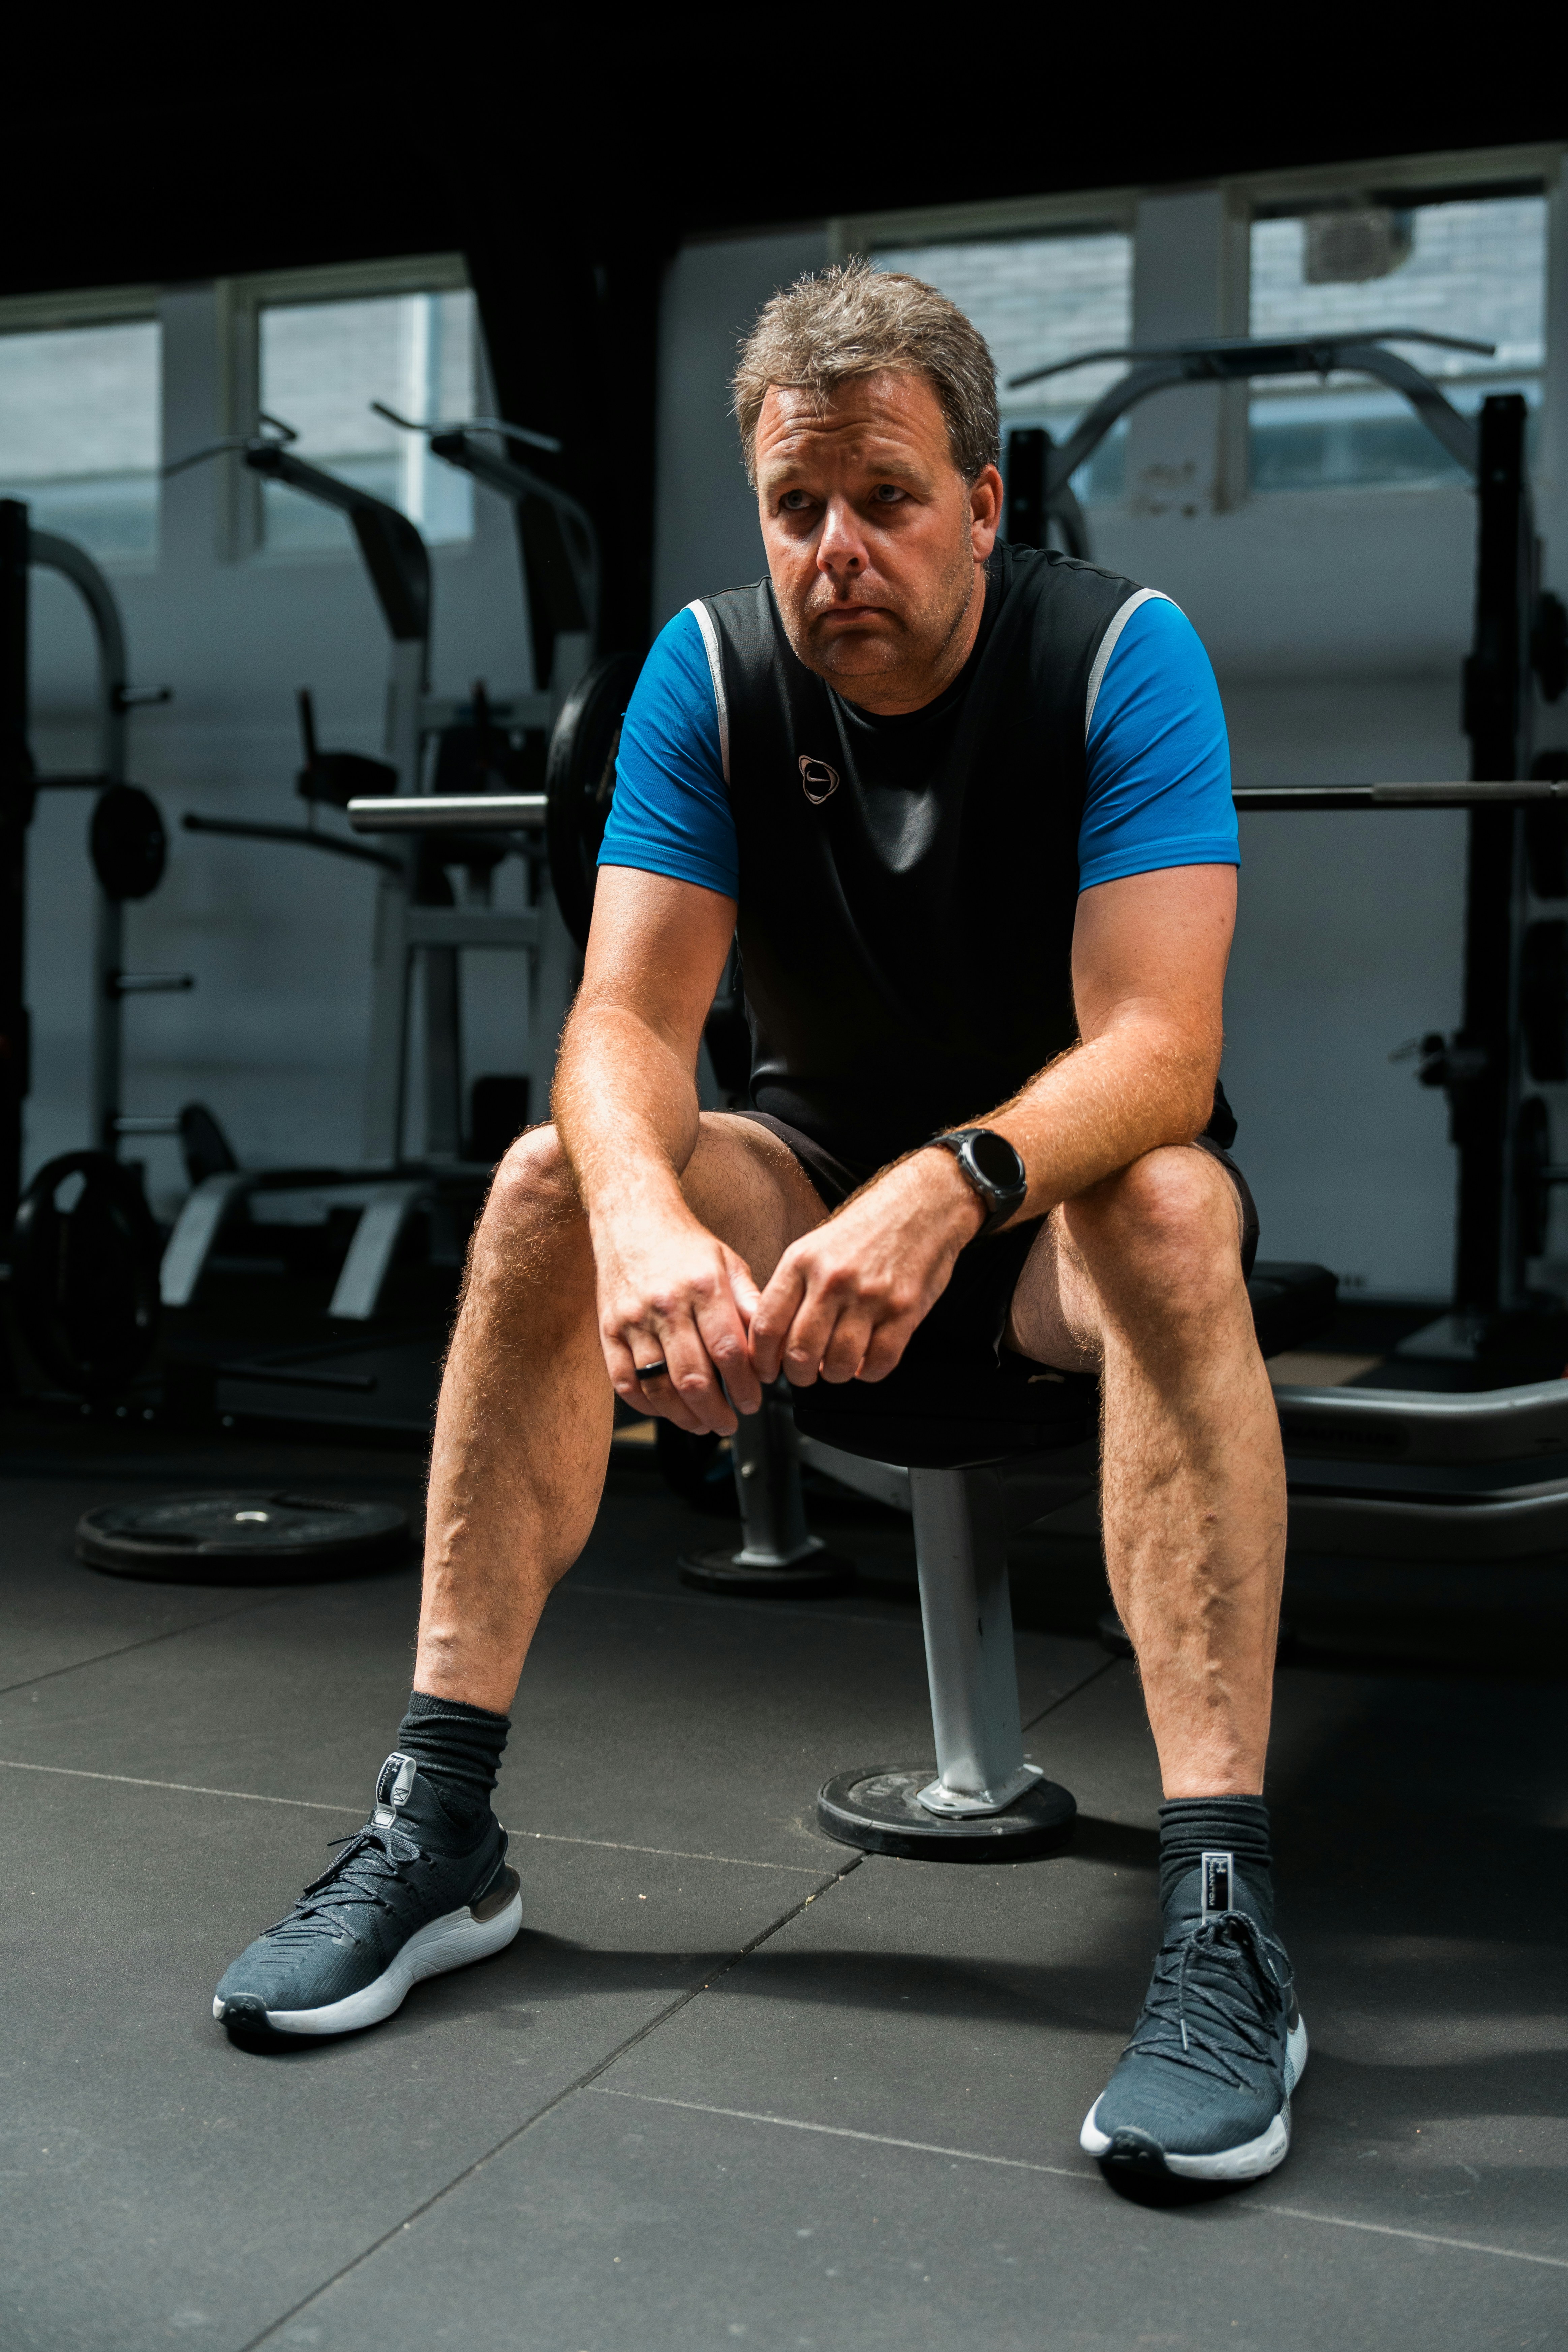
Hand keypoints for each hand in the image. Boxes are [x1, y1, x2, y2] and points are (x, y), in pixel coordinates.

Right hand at [595, 1206, 763, 1435]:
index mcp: (704, 1287)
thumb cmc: (685, 1245)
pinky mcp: (609, 1329)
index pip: (729, 1351)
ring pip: (658, 1387)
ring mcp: (633, 1319)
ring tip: (702, 1423)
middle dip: (716, 1411)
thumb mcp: (729, 1264)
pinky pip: (624, 1381)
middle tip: (730, 1422)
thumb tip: (773, 1347)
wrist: (632, 1219)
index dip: (744, 1385)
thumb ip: (751, 1305)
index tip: (753, 1401)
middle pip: (693, 1377)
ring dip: (683, 1416)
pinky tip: (665, 1410)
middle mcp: (666, 1304)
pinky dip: (646, 1405)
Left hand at [749, 1151, 983, 1388]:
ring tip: (837, 1366)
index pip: (767, 1324)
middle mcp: (832, 1279)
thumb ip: (792, 1289)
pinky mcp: (904, 1309)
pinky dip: (870, 1373)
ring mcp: (870, 1295)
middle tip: (804, 1375)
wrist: (923, 1204)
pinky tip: (867, 1362)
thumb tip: (775, 1340)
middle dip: (799, 1375)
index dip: (763, 1359)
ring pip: (839, 1363)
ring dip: (835, 1375)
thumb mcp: (815, 1246)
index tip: (768, 1371)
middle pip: (800, 1352)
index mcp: (802, 1261)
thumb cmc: (866, 1229)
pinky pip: (880, 1362)